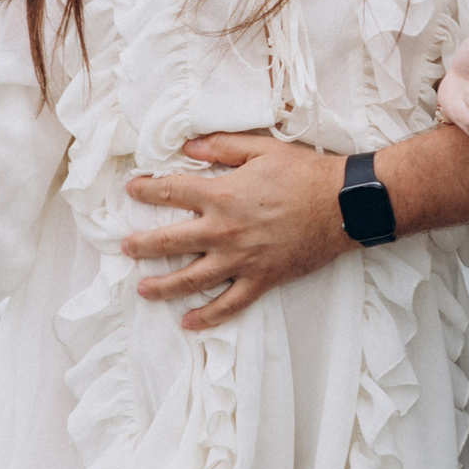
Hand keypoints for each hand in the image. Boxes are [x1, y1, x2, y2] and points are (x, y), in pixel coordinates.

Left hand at [122, 133, 344, 328]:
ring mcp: (241, 260)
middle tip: (124, 248)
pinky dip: (207, 317)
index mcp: (221, 195)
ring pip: (191, 280)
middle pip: (169, 242)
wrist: (344, 205)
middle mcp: (224, 231)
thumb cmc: (305, 173)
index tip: (132, 190)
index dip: (146, 191)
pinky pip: (229, 305)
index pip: (170, 193)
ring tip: (143, 290)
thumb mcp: (261, 148)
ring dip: (162, 287)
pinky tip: (189, 322)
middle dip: (141, 246)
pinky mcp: (261, 279)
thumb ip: (220, 146)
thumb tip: (187, 147)